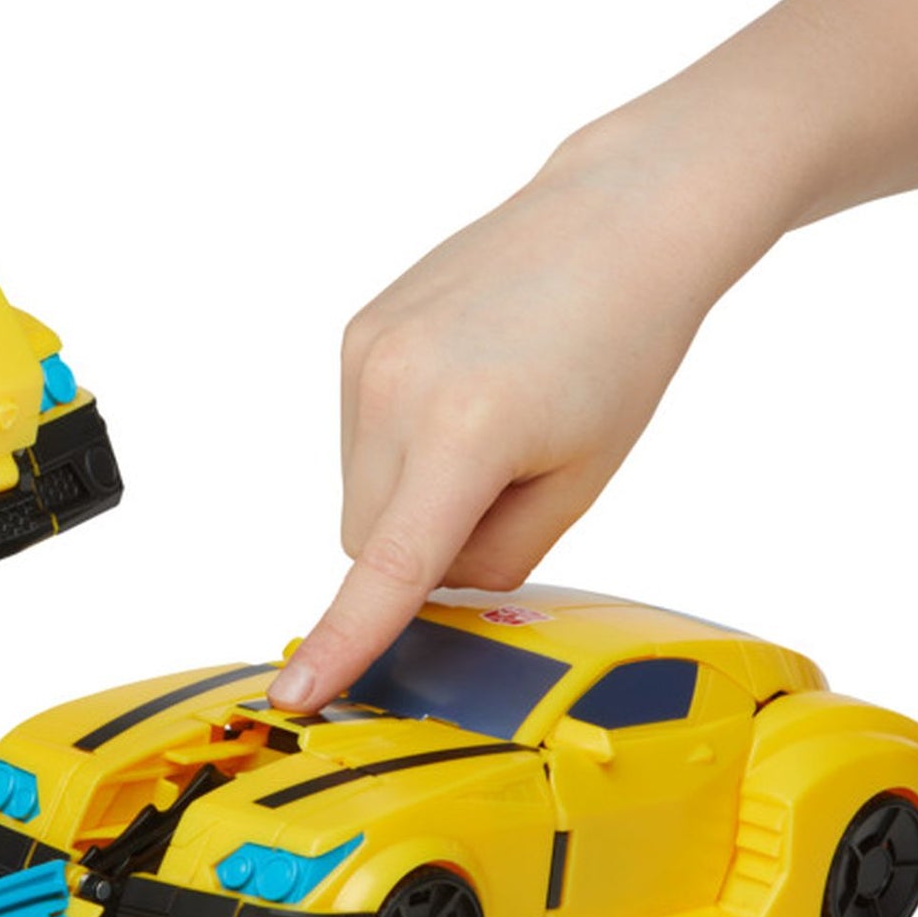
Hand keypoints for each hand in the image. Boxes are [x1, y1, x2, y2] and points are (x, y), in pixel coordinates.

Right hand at [267, 119, 766, 711]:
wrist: (614, 223)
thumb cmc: (622, 347)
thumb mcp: (582, 478)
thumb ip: (500, 555)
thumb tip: (430, 583)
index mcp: (466, 432)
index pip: (388, 567)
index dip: (340, 642)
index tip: (295, 694)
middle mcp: (393, 387)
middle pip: (368, 536)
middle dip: (420, 546)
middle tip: (506, 493)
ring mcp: (363, 353)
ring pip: (357, 484)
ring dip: (409, 490)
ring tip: (493, 421)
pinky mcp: (356, 331)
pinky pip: (357, 430)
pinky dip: (400, 440)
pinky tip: (465, 389)